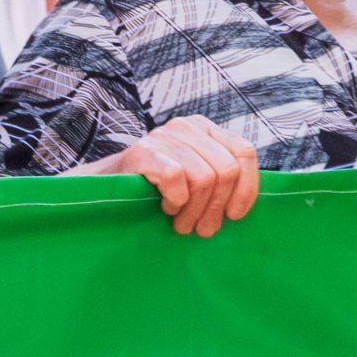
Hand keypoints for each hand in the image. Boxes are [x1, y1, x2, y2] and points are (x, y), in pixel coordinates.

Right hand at [81, 115, 261, 236]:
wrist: (107, 189)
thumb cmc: (159, 190)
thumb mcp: (197, 178)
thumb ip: (222, 180)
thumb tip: (248, 205)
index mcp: (206, 129)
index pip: (245, 153)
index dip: (246, 188)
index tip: (235, 215)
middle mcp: (187, 126)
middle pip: (226, 171)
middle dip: (216, 208)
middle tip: (202, 229)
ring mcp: (164, 136)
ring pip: (204, 179)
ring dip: (194, 212)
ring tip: (182, 224)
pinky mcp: (144, 151)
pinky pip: (177, 180)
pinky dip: (175, 202)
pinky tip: (166, 208)